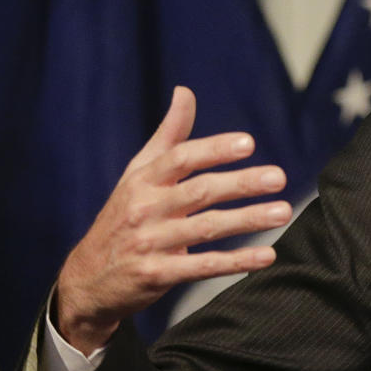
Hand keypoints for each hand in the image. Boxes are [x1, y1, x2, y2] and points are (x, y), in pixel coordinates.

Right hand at [54, 86, 291, 353]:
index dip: (214, 149)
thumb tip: (185, 91)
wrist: (88, 278)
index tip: (249, 143)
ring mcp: (150, 243)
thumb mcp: (138, 174)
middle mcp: (145, 208)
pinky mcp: (157, 275)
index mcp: (143, 180)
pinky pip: (203, 266)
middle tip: (278, 177)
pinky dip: (236, 262)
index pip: (181, 158)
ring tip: (282, 212)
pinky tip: (266, 256)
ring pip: (206, 228)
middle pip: (200, 191)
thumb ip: (168, 135)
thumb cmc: (124, 216)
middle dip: (242, 183)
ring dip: (247, 220)